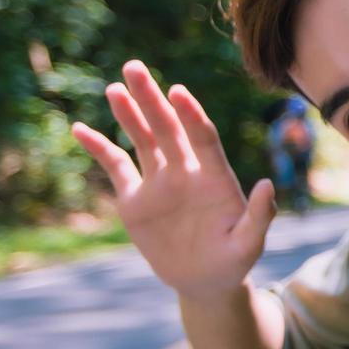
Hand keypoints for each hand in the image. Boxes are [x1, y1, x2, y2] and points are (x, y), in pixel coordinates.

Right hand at [71, 60, 276, 299]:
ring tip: (115, 87)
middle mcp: (186, 171)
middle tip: (134, 67)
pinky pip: (115, 167)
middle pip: (167, 127)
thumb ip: (259, 216)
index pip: (202, 137)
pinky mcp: (135, 199)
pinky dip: (98, 148)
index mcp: (214, 176)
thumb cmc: (233, 262)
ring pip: (142, 139)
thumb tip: (268, 184)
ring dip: (128, 113)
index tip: (178, 91)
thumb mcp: (249, 244)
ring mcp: (159, 182)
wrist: (205, 281)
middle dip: (151, 98)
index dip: (191, 114)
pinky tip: (80, 129)